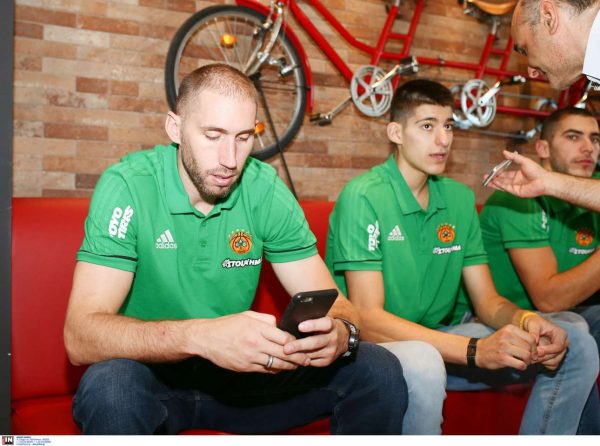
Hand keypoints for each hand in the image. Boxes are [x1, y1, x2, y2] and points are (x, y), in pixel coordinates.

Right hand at [195, 311, 310, 373]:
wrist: (206, 338)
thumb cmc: (227, 325)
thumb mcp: (248, 315)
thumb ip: (266, 320)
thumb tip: (279, 326)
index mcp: (257, 329)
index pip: (284, 338)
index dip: (295, 342)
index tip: (301, 343)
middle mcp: (255, 344)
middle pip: (284, 353)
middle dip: (298, 357)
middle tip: (307, 359)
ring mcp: (250, 357)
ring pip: (276, 364)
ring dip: (289, 366)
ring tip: (298, 366)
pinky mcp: (245, 367)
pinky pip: (265, 370)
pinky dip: (275, 370)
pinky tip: (281, 368)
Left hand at [282, 317, 347, 366]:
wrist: (344, 339)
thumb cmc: (327, 326)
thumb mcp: (324, 319)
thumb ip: (312, 319)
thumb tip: (293, 319)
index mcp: (332, 325)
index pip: (325, 324)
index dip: (313, 325)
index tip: (300, 326)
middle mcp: (333, 339)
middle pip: (316, 342)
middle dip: (300, 345)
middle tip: (286, 348)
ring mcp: (331, 351)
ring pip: (312, 354)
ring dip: (298, 355)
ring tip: (285, 354)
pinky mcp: (327, 361)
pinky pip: (312, 362)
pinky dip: (301, 360)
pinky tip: (292, 358)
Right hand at [476, 324, 537, 369]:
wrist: (477, 351)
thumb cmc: (495, 344)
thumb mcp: (507, 335)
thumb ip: (521, 339)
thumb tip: (539, 350)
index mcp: (510, 328)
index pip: (532, 338)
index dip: (535, 347)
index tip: (531, 352)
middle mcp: (507, 336)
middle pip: (530, 347)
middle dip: (532, 355)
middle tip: (528, 359)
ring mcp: (504, 347)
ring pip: (527, 356)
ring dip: (527, 362)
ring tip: (523, 362)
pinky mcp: (502, 358)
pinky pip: (521, 364)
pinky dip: (522, 367)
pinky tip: (518, 365)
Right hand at [486, 150, 548, 197]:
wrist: (544, 181)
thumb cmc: (537, 171)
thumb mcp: (524, 161)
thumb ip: (513, 157)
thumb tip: (504, 152)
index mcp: (518, 174)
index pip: (505, 173)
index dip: (498, 172)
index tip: (492, 171)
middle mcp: (515, 181)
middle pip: (502, 180)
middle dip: (493, 178)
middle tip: (485, 176)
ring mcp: (515, 187)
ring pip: (502, 184)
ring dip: (494, 182)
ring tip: (486, 180)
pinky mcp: (515, 192)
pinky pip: (505, 188)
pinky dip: (499, 185)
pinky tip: (494, 181)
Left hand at [522, 314, 568, 370]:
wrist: (531, 327)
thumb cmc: (533, 323)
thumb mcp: (532, 324)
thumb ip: (534, 332)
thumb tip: (535, 341)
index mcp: (561, 334)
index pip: (558, 346)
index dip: (548, 350)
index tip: (537, 350)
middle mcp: (564, 343)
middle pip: (557, 355)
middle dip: (543, 357)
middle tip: (531, 356)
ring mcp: (561, 352)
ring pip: (554, 362)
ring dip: (542, 361)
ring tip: (531, 357)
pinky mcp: (556, 357)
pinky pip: (552, 365)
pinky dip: (543, 364)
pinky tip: (535, 358)